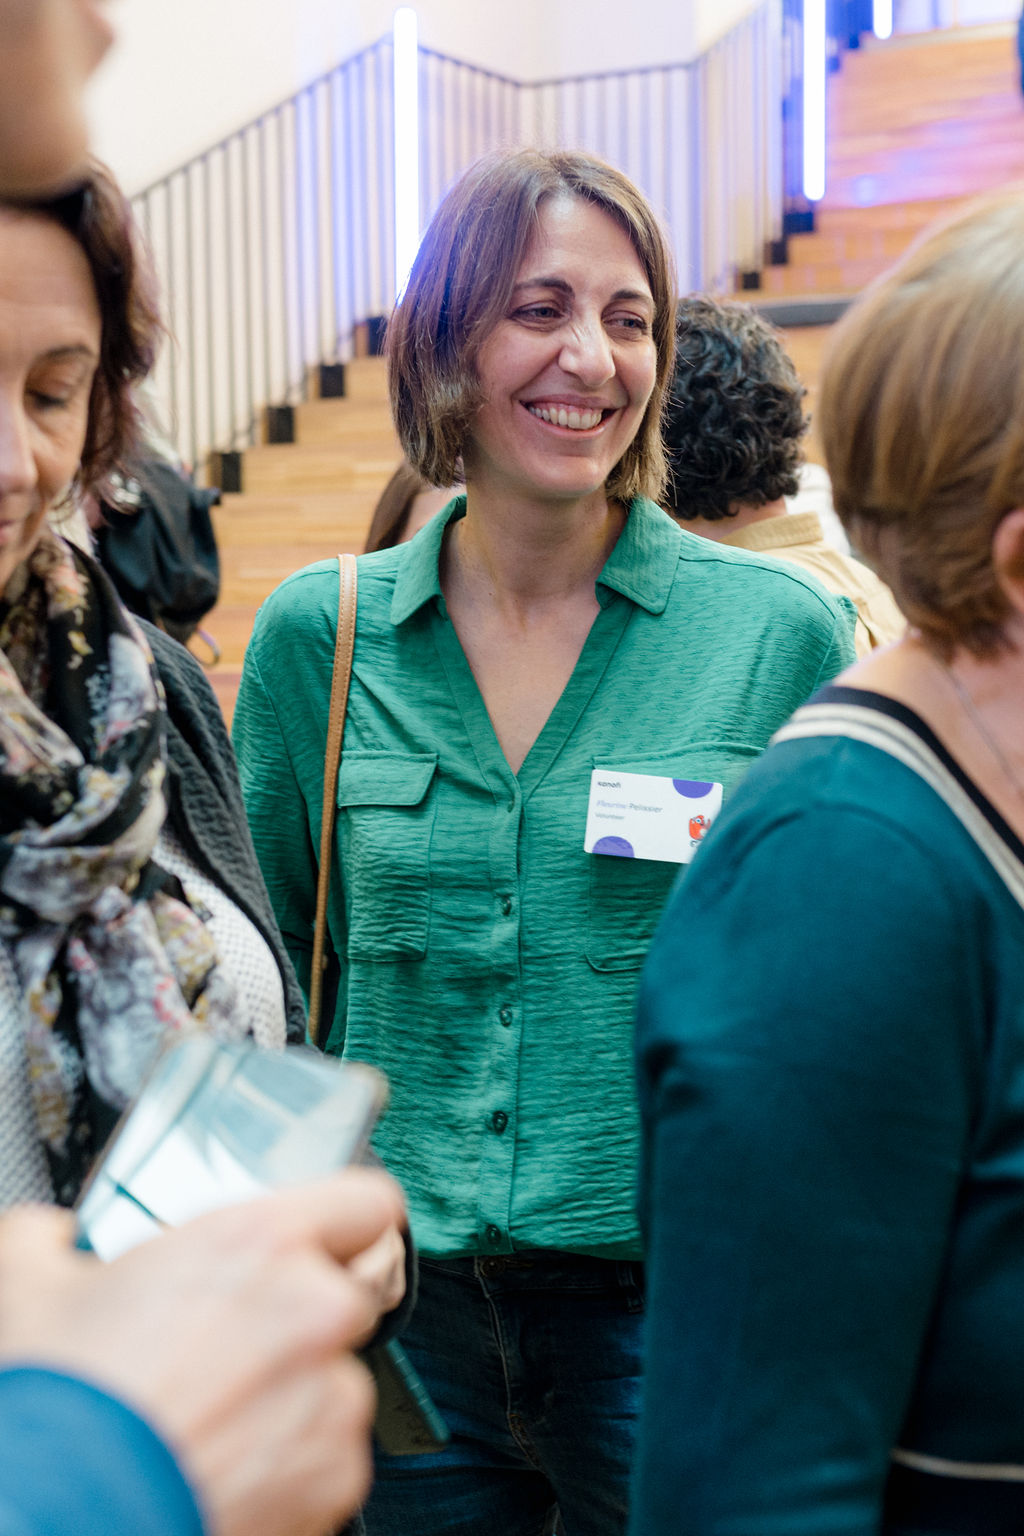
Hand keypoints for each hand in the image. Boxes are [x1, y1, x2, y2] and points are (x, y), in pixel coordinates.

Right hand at [0, 1168, 405, 1535]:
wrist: (65, 1516)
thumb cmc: (65, 1404)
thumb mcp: (35, 1288)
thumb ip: (55, 1239)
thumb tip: (50, 1236)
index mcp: (262, 1242)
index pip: (366, 1200)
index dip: (348, 1219)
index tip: (330, 1239)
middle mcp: (315, 1309)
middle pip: (351, 1295)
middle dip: (303, 1319)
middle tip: (235, 1346)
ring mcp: (334, 1396)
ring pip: (338, 1381)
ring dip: (295, 1396)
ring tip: (218, 1419)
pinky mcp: (337, 1475)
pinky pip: (331, 1455)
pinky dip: (293, 1464)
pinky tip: (227, 1465)